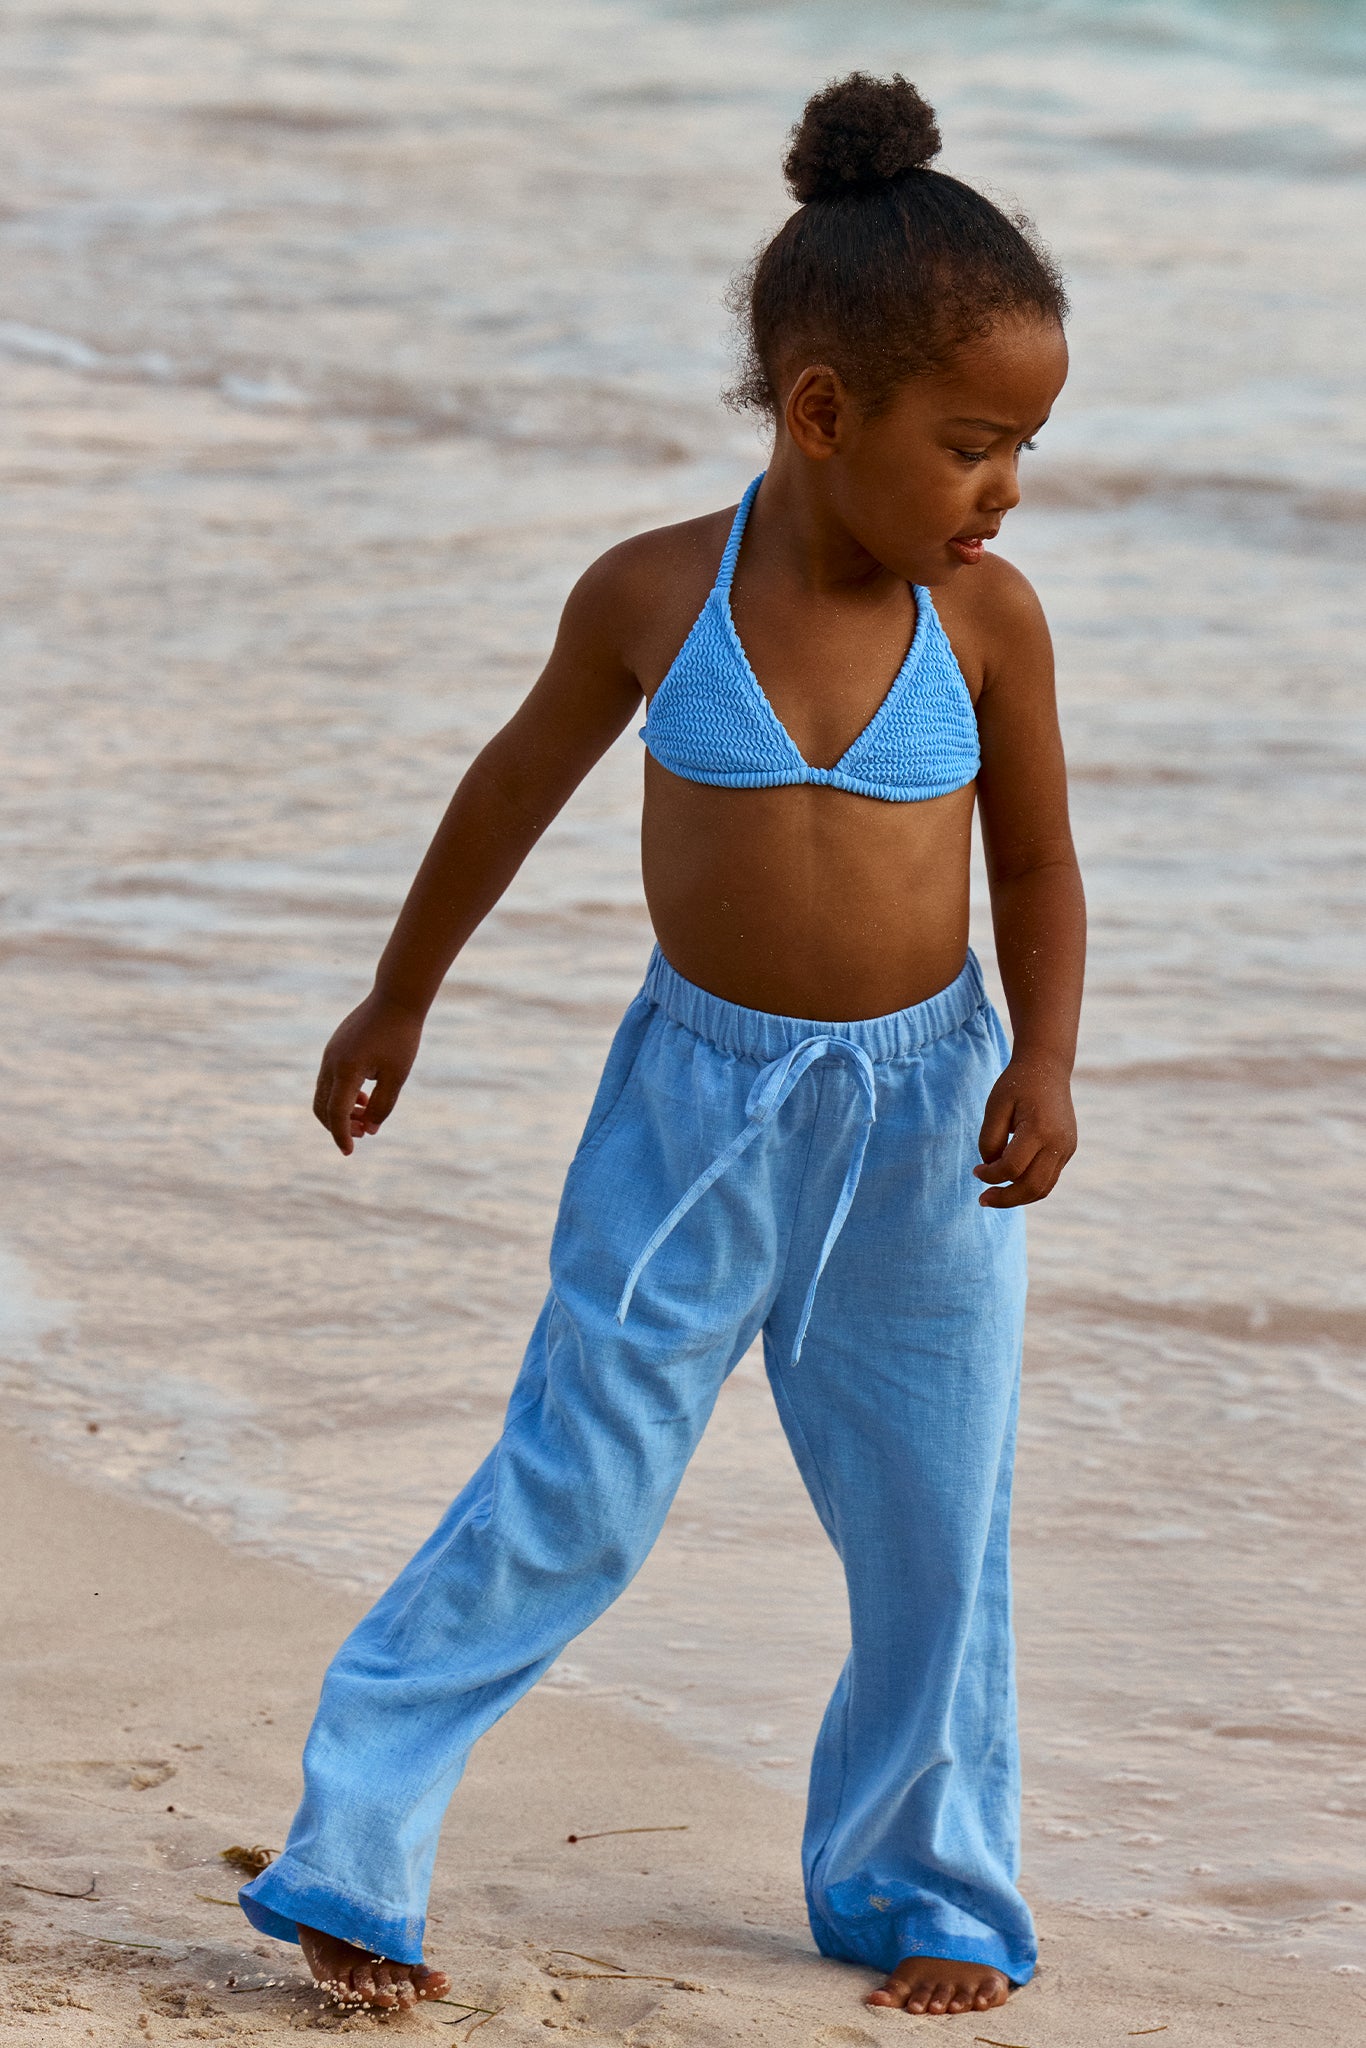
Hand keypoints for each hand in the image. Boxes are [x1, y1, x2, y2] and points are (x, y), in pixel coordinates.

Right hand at [313, 989, 424, 1155]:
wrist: (396, 998)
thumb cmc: (401, 1037)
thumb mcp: (397, 1076)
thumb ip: (382, 1106)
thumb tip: (369, 1130)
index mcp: (347, 1070)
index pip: (336, 1113)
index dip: (341, 1135)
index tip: (350, 1152)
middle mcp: (332, 1063)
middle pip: (322, 1107)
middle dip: (338, 1126)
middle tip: (363, 1133)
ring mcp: (330, 1054)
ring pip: (324, 1094)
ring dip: (340, 1111)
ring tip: (366, 1114)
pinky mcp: (334, 1049)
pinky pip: (330, 1080)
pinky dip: (342, 1095)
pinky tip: (365, 1096)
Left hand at [973, 1052, 1075, 1207]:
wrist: (1047, 1067)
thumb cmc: (1016, 1085)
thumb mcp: (995, 1107)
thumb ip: (989, 1140)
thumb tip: (991, 1168)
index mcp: (1039, 1129)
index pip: (1012, 1168)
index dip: (990, 1175)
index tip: (976, 1171)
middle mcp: (1058, 1143)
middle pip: (1032, 1187)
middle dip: (1005, 1199)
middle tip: (983, 1200)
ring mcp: (1067, 1148)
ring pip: (1043, 1188)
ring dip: (1018, 1197)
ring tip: (995, 1196)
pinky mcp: (1068, 1150)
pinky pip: (1049, 1178)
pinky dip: (1029, 1186)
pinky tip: (1010, 1182)